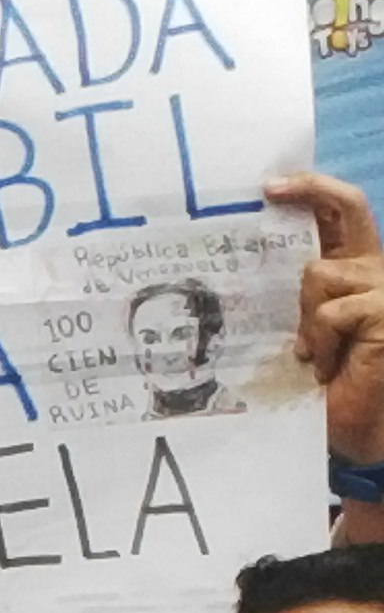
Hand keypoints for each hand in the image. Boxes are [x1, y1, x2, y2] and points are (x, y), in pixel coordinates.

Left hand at [271, 172, 383, 464]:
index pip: (343, 212)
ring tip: (314, 354)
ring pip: (320, 272)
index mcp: (356, 270)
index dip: (314, 188)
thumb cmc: (329, 385)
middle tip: (268, 191)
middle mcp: (376, 270)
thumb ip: (294, 297)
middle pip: (345, 209)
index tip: (271, 185)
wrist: (360, 427)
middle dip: (309, 192)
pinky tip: (328, 366)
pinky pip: (331, 311)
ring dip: (305, 317)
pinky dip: (320, 340)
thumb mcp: (304, 331)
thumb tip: (242, 267)